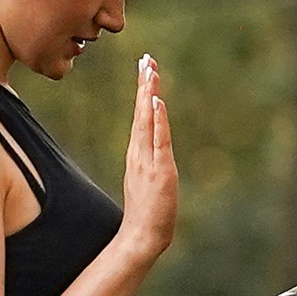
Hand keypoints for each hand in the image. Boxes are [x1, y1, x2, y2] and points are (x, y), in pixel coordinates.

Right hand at [120, 54, 178, 262]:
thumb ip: (149, 162)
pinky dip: (157, 119)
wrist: (142, 236)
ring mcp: (148, 160)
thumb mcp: (147, 180)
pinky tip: (157, 102)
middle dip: (144, 84)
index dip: (143, 92)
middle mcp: (139, 152)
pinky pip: (158, 140)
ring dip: (149, 94)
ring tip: (151, 70)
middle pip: (141, 111)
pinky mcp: (159, 170)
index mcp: (137, 153)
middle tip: (146, 59)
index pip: (140, 115)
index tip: (145, 68)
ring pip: (147, 120)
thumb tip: (154, 151)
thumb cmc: (146, 211)